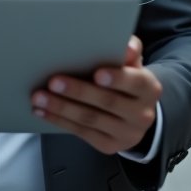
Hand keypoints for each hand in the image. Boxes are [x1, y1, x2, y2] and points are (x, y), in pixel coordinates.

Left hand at [30, 36, 161, 155]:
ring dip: (62, 108)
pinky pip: (82, 132)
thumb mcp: (132, 64)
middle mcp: (142, 114)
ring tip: (40, 97)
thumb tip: (125, 44)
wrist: (136, 114)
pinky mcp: (109, 146)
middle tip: (53, 81)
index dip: (117, 78)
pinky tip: (43, 111)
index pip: (136, 83)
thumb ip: (129, 50)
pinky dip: (60, 120)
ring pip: (91, 119)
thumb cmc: (127, 79)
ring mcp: (126, 133)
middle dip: (78, 91)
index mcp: (150, 89)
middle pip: (108, 102)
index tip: (97, 73)